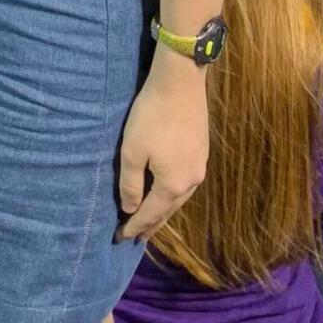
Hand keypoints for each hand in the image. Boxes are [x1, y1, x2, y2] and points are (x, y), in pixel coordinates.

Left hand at [117, 62, 208, 240]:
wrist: (181, 83)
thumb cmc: (151, 117)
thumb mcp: (132, 151)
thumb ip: (130, 184)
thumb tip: (130, 209)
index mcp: (173, 185)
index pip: (150, 215)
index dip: (134, 227)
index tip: (120, 239)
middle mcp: (191, 181)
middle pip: (168, 211)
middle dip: (150, 225)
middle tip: (136, 238)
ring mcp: (200, 167)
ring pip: (179, 199)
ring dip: (163, 212)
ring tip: (151, 222)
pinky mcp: (202, 152)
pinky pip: (185, 184)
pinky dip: (173, 195)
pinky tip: (167, 193)